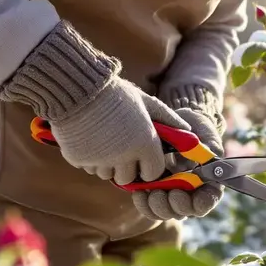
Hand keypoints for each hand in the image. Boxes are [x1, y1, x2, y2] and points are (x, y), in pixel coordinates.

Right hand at [50, 84, 189, 184]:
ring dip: (106, 164)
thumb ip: (168, 119)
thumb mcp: (147, 102)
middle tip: (120, 149)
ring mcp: (100, 160)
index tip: (143, 160)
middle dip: (126, 168)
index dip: (148, 168)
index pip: (153, 173)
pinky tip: (88, 138)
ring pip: (106, 174)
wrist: (78, 86)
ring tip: (103, 141)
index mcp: (145, 144)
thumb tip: (187, 131)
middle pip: (128, 178)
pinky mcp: (79, 159)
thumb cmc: (116, 93)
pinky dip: (88, 158)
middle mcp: (124, 156)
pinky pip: (88, 167)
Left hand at [129, 108, 225, 220]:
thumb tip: (213, 157)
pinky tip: (139, 193)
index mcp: (207, 182)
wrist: (172, 124)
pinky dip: (143, 203)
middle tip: (167, 194)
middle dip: (174, 207)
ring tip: (150, 194)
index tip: (192, 198)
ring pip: (165, 212)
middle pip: (183, 212)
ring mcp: (171, 193)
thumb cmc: (194, 127)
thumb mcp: (204, 133)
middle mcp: (190, 192)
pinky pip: (148, 206)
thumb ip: (210, 146)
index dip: (200, 204)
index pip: (206, 202)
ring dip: (157, 207)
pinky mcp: (154, 190)